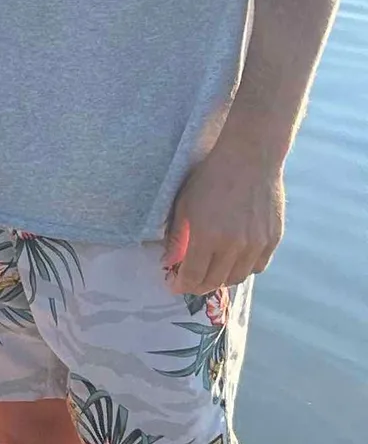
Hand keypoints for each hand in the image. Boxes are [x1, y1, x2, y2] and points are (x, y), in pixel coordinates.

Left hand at [163, 126, 283, 293]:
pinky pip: (257, 266)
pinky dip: (243, 268)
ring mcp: (256, 244)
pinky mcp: (272, 239)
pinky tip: (234, 260)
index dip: (181, 285)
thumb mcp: (185, 204)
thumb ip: (177, 236)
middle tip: (190, 281)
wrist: (250, 158)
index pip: (193, 276)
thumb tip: (170, 260)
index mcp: (207, 236)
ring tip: (212, 271)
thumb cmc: (211, 177)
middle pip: (215, 281)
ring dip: (221, 278)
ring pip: (237, 278)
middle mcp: (233, 246)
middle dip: (198, 285)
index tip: (174, 285)